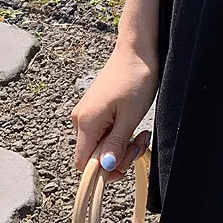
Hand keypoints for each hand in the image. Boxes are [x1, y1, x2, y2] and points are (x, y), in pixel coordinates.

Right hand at [72, 36, 158, 176]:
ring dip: (122, 146)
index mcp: (87, 122)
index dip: (104, 171)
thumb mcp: (130, 117)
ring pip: (101, 145)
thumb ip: (116, 144)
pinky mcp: (95, 110)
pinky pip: (104, 133)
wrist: (136, 51)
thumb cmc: (135, 79)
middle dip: (118, 157)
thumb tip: (105, 168)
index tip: (126, 162)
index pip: (84, 164)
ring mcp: (87, 114)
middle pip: (93, 156)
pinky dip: (119, 135)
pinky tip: (134, 126)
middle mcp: (81, 120)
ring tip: (141, 133)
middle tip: (139, 144)